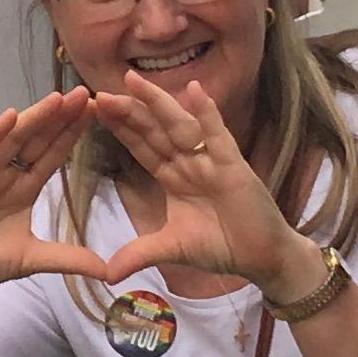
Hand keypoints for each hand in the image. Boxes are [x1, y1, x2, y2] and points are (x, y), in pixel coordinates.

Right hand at [0, 95, 114, 293]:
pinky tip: (8, 118)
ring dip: (33, 118)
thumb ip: (68, 258)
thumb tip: (108, 271)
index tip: (95, 112)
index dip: (71, 133)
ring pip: (11, 140)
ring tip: (57, 99)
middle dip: (59, 117)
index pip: (52, 154)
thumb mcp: (33, 258)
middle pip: (36, 139)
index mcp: (24, 187)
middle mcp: (5, 174)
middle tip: (85, 94)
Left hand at [79, 78, 332, 297]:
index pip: (142, 147)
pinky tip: (195, 90)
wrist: (261, 259)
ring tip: (135, 81)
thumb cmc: (221, 247)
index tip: (96, 110)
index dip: (121, 129)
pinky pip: (218, 136)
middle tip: (102, 93)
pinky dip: (208, 114)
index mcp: (174, 176)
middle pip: (155, 131)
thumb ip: (139, 254)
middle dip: (130, 113)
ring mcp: (212, 161)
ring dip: (159, 104)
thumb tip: (106, 274)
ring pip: (180, 127)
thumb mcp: (172, 250)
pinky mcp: (234, 167)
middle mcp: (190, 163)